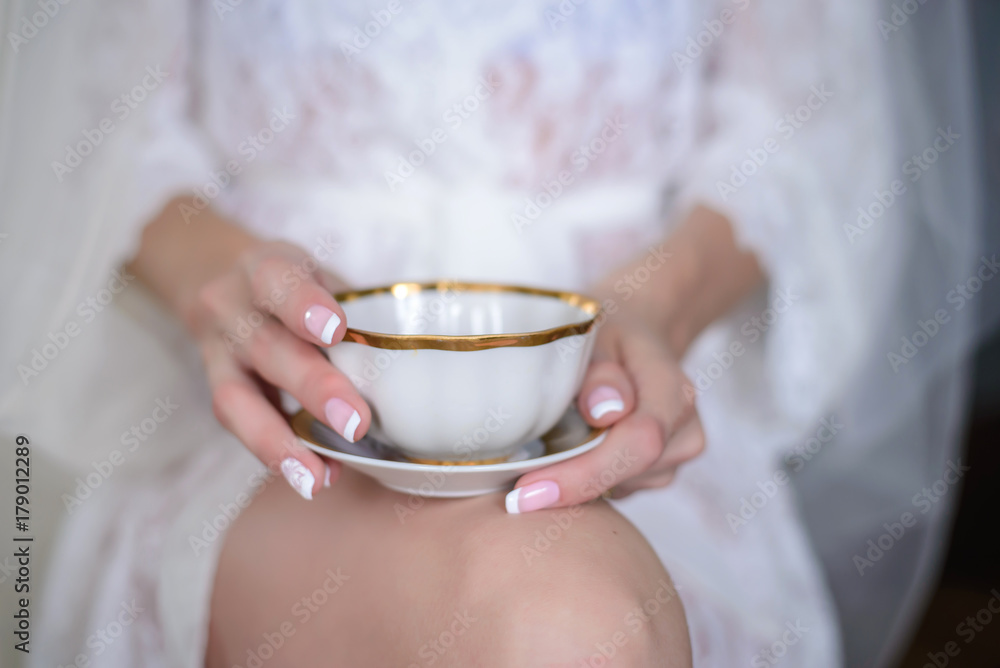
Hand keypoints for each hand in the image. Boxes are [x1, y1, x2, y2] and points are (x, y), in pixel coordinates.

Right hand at [191, 240, 370, 498]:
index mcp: (266, 267)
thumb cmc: (294, 285)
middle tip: (356, 423)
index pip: (277, 279)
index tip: (335, 330)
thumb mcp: (319, 275)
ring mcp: (217, 351)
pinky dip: (277, 452)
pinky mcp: (215, 387)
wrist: (219, 280)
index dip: (303, 305)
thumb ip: (354, 311)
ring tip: (316, 478)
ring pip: (236, 398)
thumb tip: (422, 372)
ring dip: (279, 441)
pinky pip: (237, 425)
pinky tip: (314, 475)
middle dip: (313, 387)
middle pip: (267, 347)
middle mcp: (232, 307)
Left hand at [505, 315, 704, 512]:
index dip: (586, 472)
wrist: (637, 342)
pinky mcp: (658, 475)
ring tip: (543, 451)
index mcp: (673, 390)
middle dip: (568, 485)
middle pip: (627, 473)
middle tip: (513, 496)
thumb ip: (599, 370)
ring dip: (575, 479)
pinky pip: (617, 490)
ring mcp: (675, 459)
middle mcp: (684, 432)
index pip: (640, 441)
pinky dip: (586, 480)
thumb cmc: (608, 334)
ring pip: (619, 487)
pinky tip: (567, 457)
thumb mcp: (596, 332)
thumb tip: (603, 411)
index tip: (529, 489)